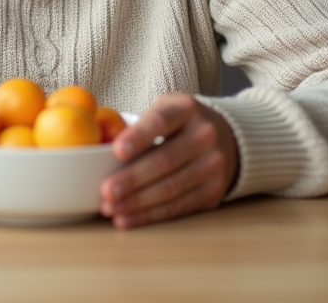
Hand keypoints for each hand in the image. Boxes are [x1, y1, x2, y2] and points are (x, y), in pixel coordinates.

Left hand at [99, 93, 237, 228]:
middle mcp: (205, 136)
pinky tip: (127, 218)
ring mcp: (213, 165)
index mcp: (186, 109)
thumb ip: (139, 125)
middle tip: (105, 191)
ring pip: (171, 188)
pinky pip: (178, 207)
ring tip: (111, 208)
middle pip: (165, 160)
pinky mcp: (214, 191)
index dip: (138, 137)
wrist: (228, 138)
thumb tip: (99, 152)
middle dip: (132, 179)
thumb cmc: (181, 123)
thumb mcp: (164, 109)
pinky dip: (150, 215)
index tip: (117, 151)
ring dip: (137, 202)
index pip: (161, 122)